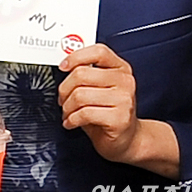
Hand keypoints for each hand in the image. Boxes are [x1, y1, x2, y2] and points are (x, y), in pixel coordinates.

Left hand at [58, 43, 138, 162]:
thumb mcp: (101, 87)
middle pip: (82, 74)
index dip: (76, 57)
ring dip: (67, 107)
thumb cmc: (110, 112)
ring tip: (68, 112)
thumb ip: (88, 73)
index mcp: (121, 68)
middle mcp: (125, 81)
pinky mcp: (119, 119)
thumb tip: (65, 65)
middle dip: (64, 88)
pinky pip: (84, 113)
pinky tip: (72, 122)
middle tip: (62, 98)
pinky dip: (72, 119)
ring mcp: (124, 100)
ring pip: (80, 95)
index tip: (63, 66)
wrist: (129, 139)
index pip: (98, 52)